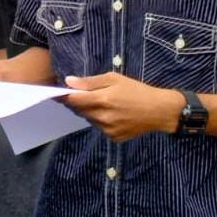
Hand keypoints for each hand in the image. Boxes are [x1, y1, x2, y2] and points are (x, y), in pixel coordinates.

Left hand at [62, 73, 185, 141]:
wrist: (159, 111)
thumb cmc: (137, 90)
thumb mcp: (114, 79)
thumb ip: (90, 82)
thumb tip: (68, 82)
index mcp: (102, 99)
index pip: (73, 100)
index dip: (63, 96)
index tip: (57, 93)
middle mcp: (102, 117)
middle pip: (79, 110)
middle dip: (78, 103)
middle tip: (86, 95)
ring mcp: (108, 130)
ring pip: (89, 119)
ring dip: (90, 112)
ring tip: (105, 103)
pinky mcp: (113, 137)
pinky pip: (99, 128)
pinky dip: (101, 120)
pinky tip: (113, 114)